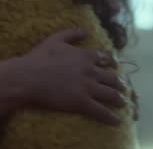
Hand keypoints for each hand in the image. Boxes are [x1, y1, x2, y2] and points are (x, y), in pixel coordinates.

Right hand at [11, 29, 127, 123]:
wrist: (28, 77)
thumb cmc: (39, 58)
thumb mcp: (55, 39)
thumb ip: (72, 33)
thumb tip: (86, 31)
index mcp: (85, 56)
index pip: (106, 58)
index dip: (113, 62)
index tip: (116, 65)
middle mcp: (91, 71)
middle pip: (112, 77)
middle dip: (119, 82)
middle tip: (123, 87)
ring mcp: (88, 87)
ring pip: (110, 94)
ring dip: (119, 99)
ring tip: (123, 102)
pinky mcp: (82, 102)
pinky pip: (100, 111)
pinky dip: (111, 117)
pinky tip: (117, 121)